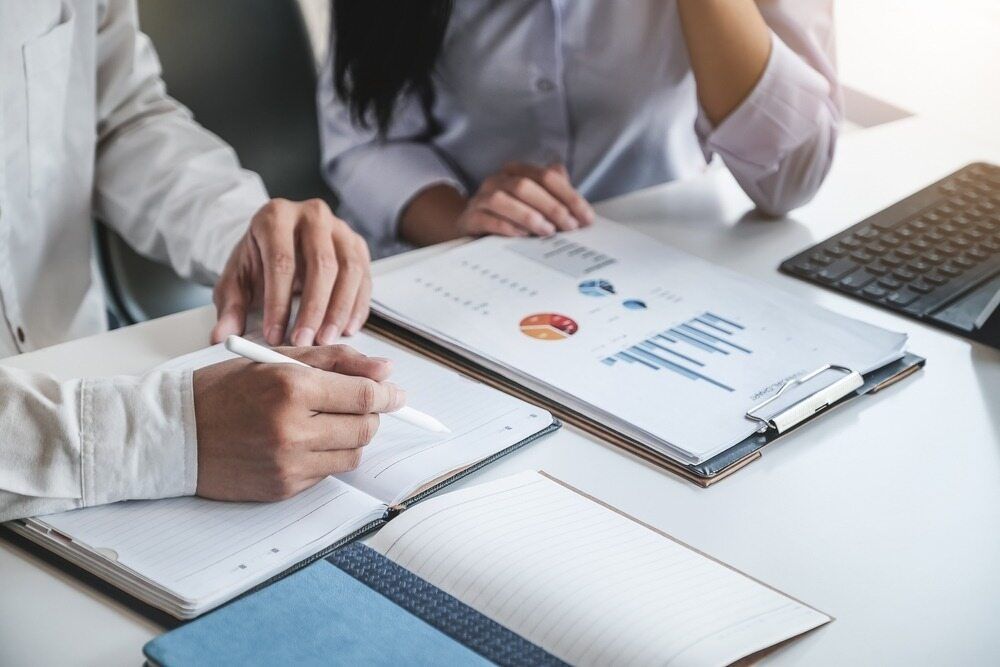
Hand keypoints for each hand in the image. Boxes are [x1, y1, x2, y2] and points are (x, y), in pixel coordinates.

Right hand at [193, 345, 404, 501]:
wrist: (173, 435)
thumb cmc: (222, 390)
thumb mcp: (276, 358)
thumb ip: (335, 360)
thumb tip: (385, 371)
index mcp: (291, 387)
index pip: (364, 396)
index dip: (388, 395)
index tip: (396, 393)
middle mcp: (292, 429)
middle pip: (366, 428)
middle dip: (372, 415)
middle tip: (361, 404)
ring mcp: (288, 463)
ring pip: (352, 454)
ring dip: (351, 437)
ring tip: (327, 421)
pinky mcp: (283, 488)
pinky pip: (327, 473)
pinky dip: (325, 455)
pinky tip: (302, 441)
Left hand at [211, 198, 371, 347]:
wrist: (278, 240)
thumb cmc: (259, 259)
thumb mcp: (236, 279)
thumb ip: (230, 306)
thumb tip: (224, 335)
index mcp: (276, 216)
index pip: (281, 262)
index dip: (278, 303)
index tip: (274, 335)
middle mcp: (312, 215)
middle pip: (322, 264)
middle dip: (314, 309)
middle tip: (305, 342)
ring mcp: (340, 228)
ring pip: (350, 270)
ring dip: (339, 310)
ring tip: (326, 339)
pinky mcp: (358, 245)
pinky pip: (365, 278)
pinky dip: (357, 307)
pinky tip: (346, 329)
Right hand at [456, 162, 594, 237]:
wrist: (472, 225)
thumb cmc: (510, 214)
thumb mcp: (535, 202)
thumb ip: (556, 197)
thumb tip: (581, 209)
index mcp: (517, 171)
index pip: (547, 176)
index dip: (570, 196)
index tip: (586, 218)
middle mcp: (497, 180)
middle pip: (525, 185)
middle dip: (552, 207)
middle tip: (570, 227)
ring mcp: (481, 198)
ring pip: (503, 199)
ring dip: (529, 215)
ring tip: (548, 231)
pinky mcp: (470, 218)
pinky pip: (487, 219)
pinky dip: (507, 226)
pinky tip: (523, 235)